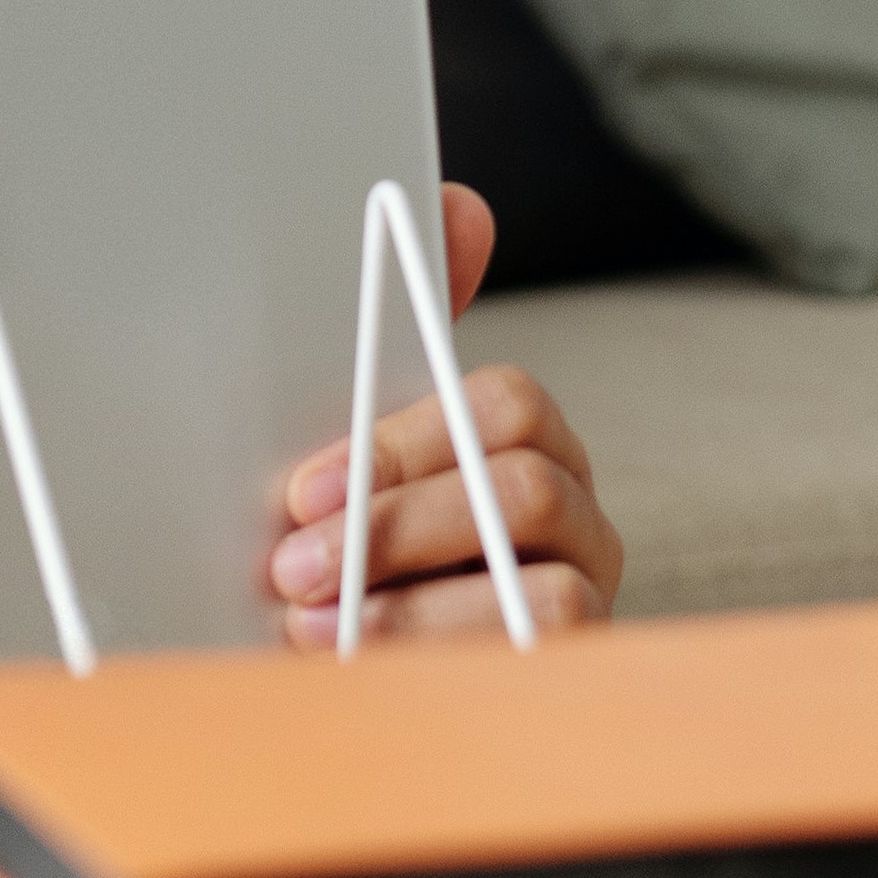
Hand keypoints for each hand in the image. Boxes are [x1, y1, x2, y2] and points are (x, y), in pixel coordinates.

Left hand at [264, 183, 620, 642]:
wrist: (332, 670)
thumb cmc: (346, 547)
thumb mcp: (346, 455)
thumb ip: (389, 347)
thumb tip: (461, 207)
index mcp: (517, 443)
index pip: (504, 404)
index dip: (399, 444)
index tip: (302, 490)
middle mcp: (571, 512)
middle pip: (522, 487)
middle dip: (396, 524)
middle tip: (292, 563)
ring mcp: (585, 594)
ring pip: (533, 578)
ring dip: (409, 603)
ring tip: (312, 626)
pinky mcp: (577, 669)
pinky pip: (538, 652)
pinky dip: (439, 657)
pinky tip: (360, 671)